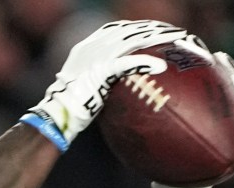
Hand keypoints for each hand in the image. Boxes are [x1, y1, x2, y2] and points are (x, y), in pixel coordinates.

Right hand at [27, 20, 194, 145]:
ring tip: (177, 39)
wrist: (56, 114)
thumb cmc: (70, 108)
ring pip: (132, 40)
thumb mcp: (85, 87)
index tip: (155, 29)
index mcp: (87, 47)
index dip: (138, 27)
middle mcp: (92, 47)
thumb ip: (101, 80)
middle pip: (129, 30)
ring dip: (156, 37)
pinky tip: (162, 66)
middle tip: (175, 32)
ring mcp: (96, 57)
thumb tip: (119, 88)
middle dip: (153, 28)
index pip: (117, 29)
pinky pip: (126, 63)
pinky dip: (144, 62)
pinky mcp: (100, 71)